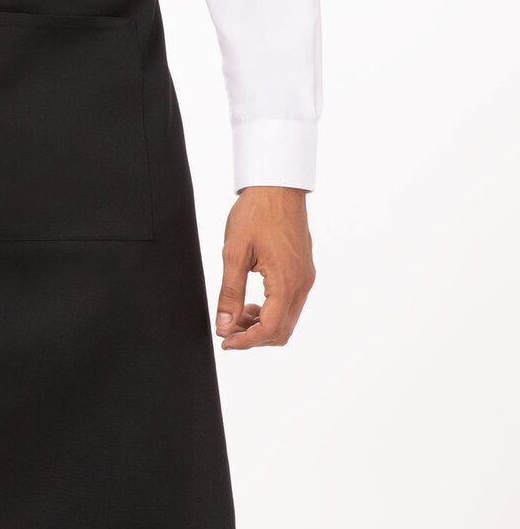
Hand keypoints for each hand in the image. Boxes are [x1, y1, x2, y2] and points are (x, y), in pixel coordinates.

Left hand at [215, 185, 314, 349]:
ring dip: (262, 325)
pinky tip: (252, 301)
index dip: (246, 342)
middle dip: (253, 337)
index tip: (225, 342)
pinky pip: (291, 304)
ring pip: (287, 319)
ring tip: (237, 314)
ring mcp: (306, 278)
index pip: (269, 329)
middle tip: (227, 329)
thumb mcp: (234, 252)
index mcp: (286, 281)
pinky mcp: (304, 271)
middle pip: (282, 331)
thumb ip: (230, 292)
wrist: (278, 186)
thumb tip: (223, 325)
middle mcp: (302, 284)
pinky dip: (272, 311)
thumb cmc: (256, 213)